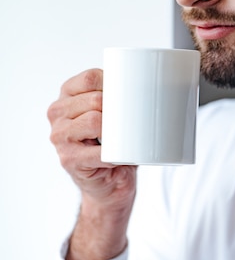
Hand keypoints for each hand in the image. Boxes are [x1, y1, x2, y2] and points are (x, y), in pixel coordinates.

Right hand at [48, 69, 136, 259]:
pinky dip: (112, 154)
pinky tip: (116, 155)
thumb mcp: (113, 111)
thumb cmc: (115, 141)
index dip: (113, 83)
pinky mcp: (68, 159)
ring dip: (113, 131)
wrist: (111, 181)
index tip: (128, 95)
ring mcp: (59, 136)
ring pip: (94, 121)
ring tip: (119, 138)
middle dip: (116, 110)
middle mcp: (57, 112)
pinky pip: (97, 151)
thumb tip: (151, 80)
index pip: (91, 78)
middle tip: (127, 122)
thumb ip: (120, 94)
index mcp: (67, 94)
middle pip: (94, 99)